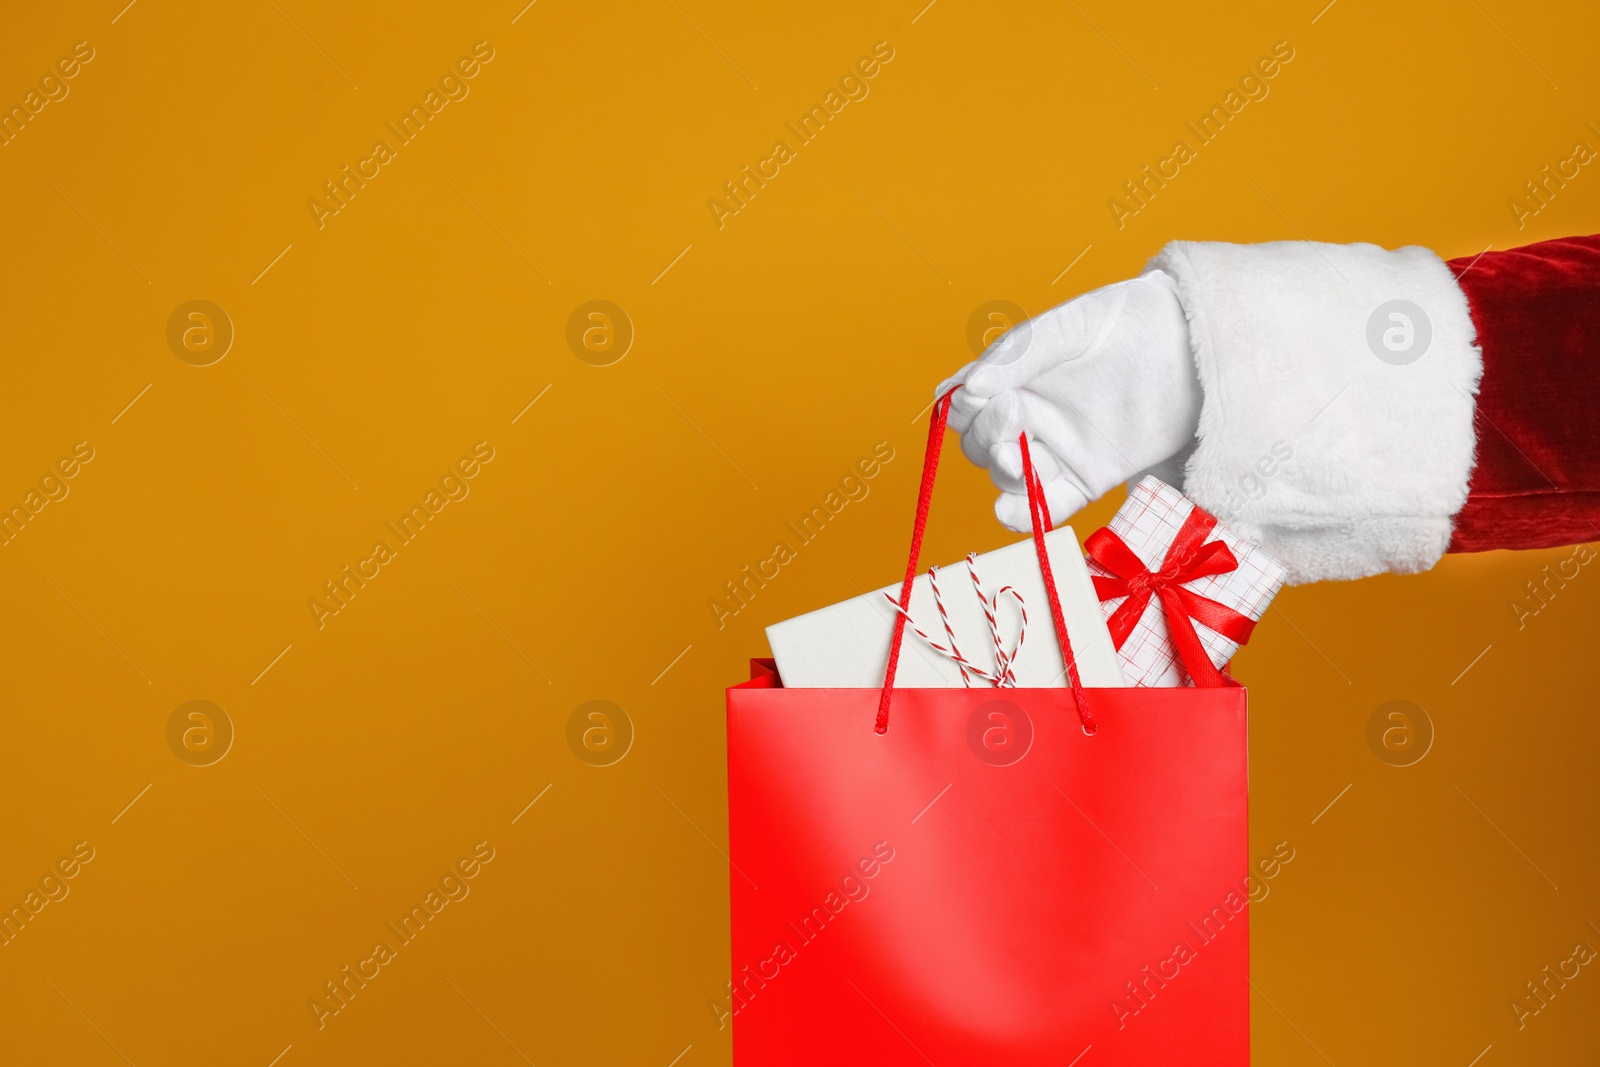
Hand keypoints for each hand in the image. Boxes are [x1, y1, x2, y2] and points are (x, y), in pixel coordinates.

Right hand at [938, 270, 1201, 530]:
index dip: (963, 410)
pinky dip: (1028, 516)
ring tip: (1020, 456)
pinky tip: (1019, 508)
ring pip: (1008, 480)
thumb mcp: (1069, 325)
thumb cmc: (1132, 319)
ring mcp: (1058, 451)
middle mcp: (1030, 418)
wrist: (1195, 343)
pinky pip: (1048, 506)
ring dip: (1005, 474)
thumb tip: (966, 388)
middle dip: (986, 439)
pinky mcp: (1089, 478)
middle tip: (1016, 412)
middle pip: (980, 449)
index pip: (965, 409)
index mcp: (1014, 380)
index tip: (981, 395)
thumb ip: (1017, 354)